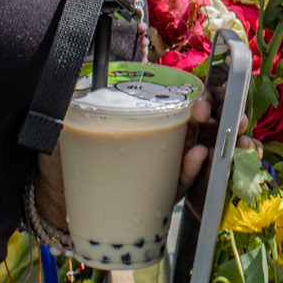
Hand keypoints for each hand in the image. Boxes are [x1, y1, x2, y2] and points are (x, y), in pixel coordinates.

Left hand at [34, 92, 250, 231]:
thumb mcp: (66, 128)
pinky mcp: (155, 199)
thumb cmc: (63, 163)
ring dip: (218, 145)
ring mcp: (159, 173)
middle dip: (223, 121)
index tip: (206, 96)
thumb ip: (71, 103)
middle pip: (199, 129)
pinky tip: (200, 155)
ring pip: (199, 156)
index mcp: (144, 124)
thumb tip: (70, 76)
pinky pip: (180, 185)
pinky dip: (192, 171)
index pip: (181, 107)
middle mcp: (158, 147)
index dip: (202, 100)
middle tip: (230, 114)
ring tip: (228, 134)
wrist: (52, 206)